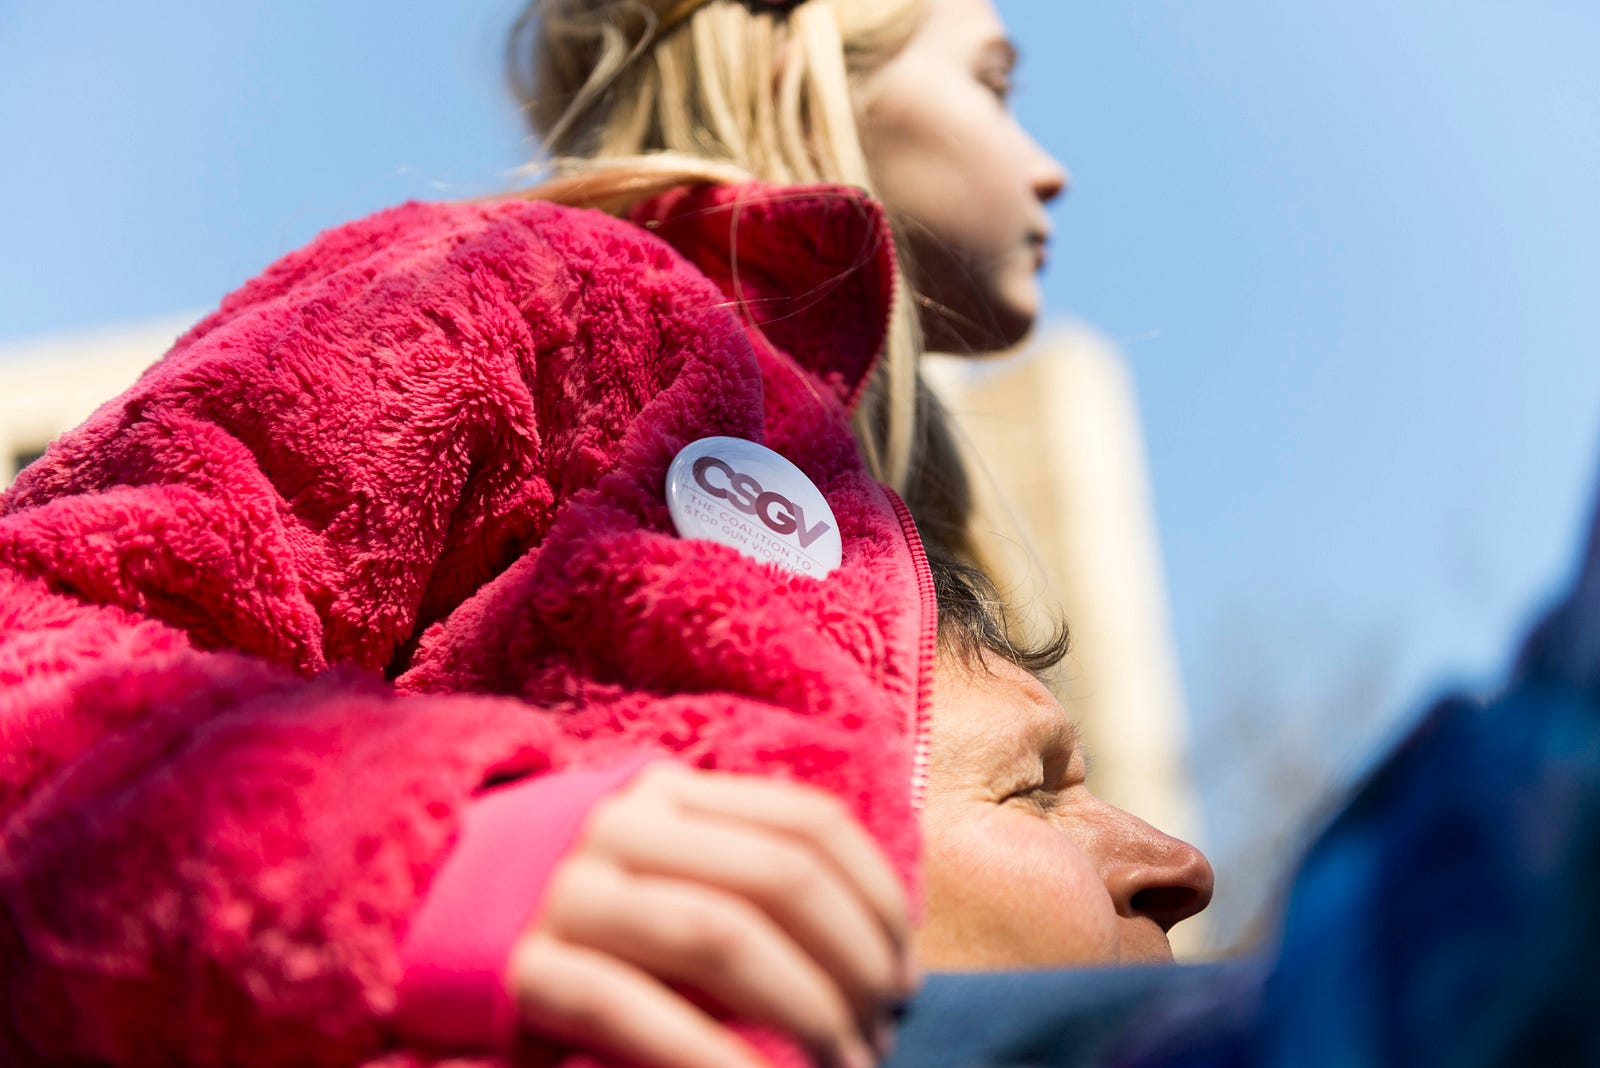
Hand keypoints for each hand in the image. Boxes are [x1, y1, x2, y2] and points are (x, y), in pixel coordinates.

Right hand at [507, 762, 914, 1067]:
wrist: (406, 905)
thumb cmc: (560, 897)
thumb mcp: (646, 856)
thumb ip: (730, 869)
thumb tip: (863, 941)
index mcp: (665, 792)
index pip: (806, 822)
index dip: (875, 895)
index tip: (905, 962)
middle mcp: (620, 827)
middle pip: (780, 878)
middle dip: (856, 960)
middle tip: (886, 1025)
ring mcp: (567, 894)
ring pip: (722, 937)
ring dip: (807, 1010)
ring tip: (847, 1063)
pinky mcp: (521, 970)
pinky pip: (634, 1011)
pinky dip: (715, 1059)